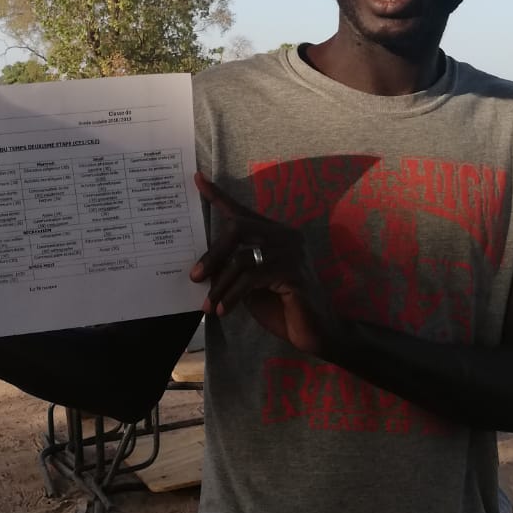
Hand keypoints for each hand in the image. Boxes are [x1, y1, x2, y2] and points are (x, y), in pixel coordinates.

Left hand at [189, 172, 335, 356]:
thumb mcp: (250, 286)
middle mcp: (286, 236)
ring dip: (220, 284)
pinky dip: (234, 295)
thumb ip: (233, 269)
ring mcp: (293, 253)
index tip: (198, 179)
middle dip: (212, 253)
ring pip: (242, 258)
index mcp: (276, 234)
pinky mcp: (294, 273)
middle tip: (195, 276)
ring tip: (209, 304)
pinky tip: (224, 310)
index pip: (242, 211)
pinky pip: (253, 278)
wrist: (316, 333)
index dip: (219, 196)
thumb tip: (204, 266)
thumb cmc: (283, 308)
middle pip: (238, 228)